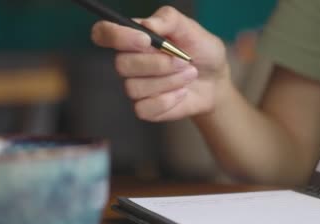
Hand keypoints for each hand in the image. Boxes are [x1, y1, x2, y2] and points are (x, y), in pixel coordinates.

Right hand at [91, 6, 229, 121]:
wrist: (215, 81)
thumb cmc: (201, 51)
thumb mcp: (191, 29)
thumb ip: (169, 19)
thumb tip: (148, 24)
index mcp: (134, 38)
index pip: (103, 33)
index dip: (116, 36)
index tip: (145, 40)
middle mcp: (129, 61)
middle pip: (122, 64)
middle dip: (158, 63)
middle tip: (184, 60)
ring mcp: (135, 86)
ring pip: (135, 87)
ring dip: (169, 81)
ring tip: (189, 74)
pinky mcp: (145, 108)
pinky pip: (145, 108)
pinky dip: (169, 100)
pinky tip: (182, 92)